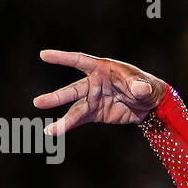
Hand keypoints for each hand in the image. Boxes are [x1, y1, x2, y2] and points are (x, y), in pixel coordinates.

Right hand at [32, 49, 167, 136]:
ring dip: (63, 121)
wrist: (150, 103)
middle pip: (73, 90)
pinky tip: (54, 131)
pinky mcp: (95, 113)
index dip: (62, 58)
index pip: (79, 61)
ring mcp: (93, 98)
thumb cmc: (146, 87)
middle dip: (57, 97)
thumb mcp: (145, 85)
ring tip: (49, 131)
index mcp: (102, 68)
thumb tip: (141, 89)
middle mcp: (93, 83)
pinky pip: (80, 119)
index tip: (44, 55)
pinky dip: (68, 126)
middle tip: (38, 103)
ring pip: (75, 109)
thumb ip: (140, 86)